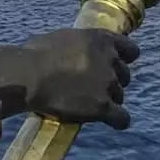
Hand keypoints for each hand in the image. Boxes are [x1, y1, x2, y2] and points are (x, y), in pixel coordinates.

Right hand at [21, 29, 139, 129]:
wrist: (28, 76)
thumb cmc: (35, 55)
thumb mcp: (63, 38)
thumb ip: (80, 44)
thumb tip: (76, 50)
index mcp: (101, 39)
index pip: (131, 50)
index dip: (123, 60)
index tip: (113, 66)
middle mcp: (109, 59)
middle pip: (124, 75)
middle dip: (111, 82)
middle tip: (92, 88)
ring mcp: (108, 83)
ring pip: (120, 96)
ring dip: (108, 100)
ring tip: (88, 104)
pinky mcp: (103, 106)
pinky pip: (122, 118)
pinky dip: (117, 121)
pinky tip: (110, 122)